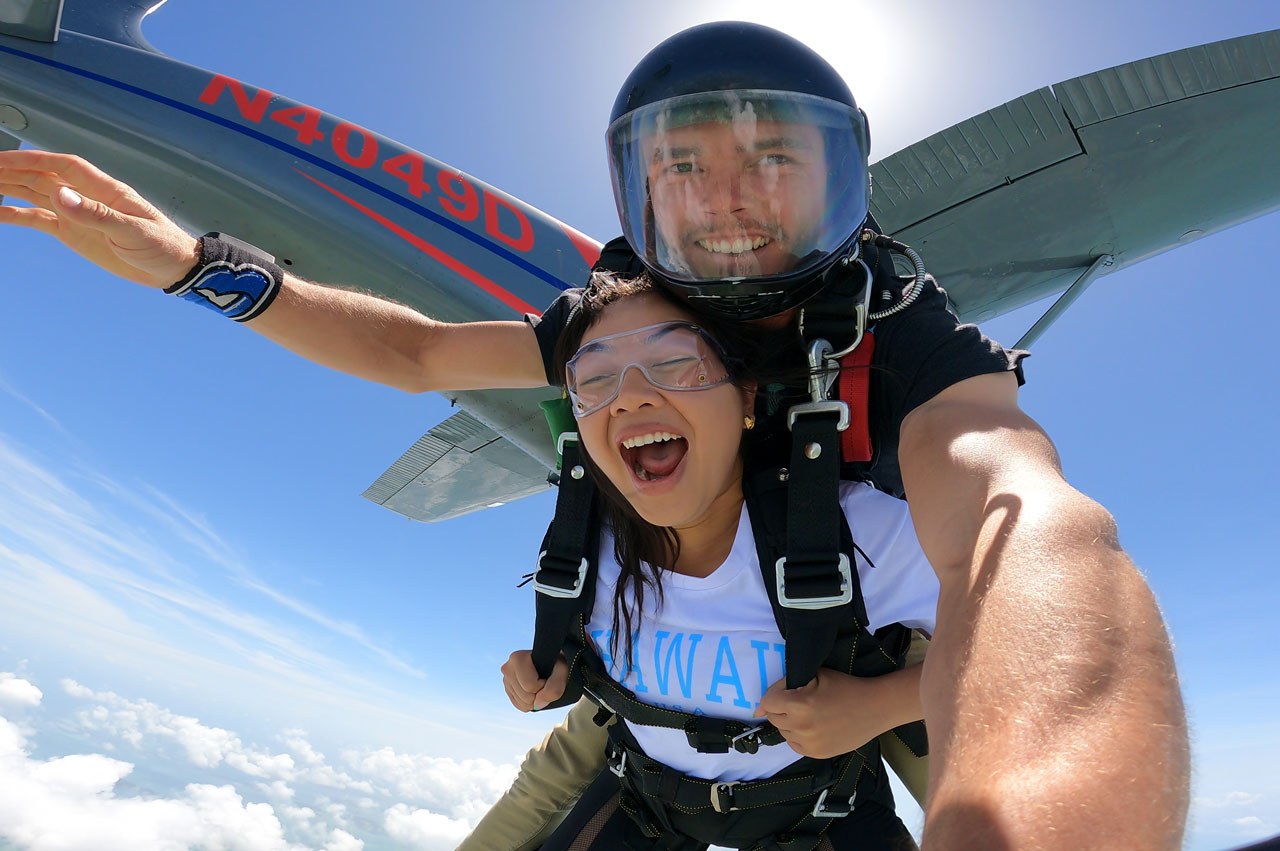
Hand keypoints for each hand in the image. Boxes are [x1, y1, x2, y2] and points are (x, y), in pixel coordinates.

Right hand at [0, 150, 199, 288]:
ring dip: (9, 187)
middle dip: (11, 170)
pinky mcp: (73, 232)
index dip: (31, 159)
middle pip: (41, 177)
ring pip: (35, 194)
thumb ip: (97, 215)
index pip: (61, 166)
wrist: (173, 268)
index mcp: (103, 189)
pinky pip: (39, 219)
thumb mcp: (133, 232)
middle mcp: (85, 196)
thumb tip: (60, 195)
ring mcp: (77, 214)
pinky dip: (16, 215)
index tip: (2, 159)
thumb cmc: (162, 245)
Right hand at [501, 650, 567, 711]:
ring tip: (540, 685)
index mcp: (517, 658)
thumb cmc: (556, 666)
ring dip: (536, 700)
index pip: (529, 686)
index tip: (547, 675)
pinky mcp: (508, 689)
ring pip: (523, 703)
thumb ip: (555, 687)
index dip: (543, 685)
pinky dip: (531, 703)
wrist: (552, 664)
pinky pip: (520, 706)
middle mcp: (507, 668)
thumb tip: (538, 704)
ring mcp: (506, 680)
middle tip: (545, 681)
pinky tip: (535, 691)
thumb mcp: (561, 671)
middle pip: (526, 697)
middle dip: (539, 694)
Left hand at [755, 667, 919, 758]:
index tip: (782, 695)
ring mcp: (810, 743)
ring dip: (789, 722)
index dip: (773, 696)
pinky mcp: (818, 754)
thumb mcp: (814, 675)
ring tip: (809, 713)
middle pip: (773, 718)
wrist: (875, 708)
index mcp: (799, 704)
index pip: (767, 703)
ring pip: (783, 732)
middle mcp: (801, 726)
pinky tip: (813, 726)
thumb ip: (785, 685)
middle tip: (799, 701)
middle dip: (781, 708)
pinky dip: (798, 735)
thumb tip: (760, 706)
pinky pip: (795, 745)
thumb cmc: (845, 686)